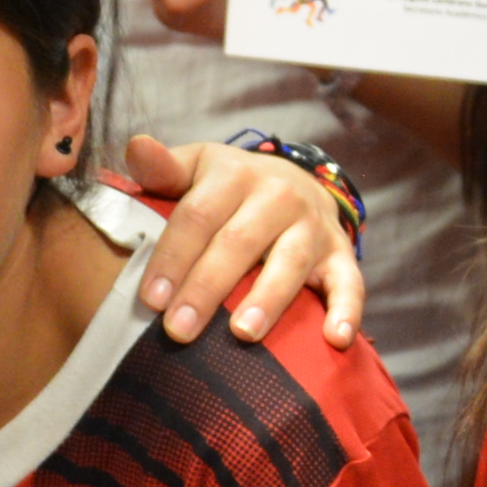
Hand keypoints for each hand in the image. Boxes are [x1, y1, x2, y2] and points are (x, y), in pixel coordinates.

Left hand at [124, 131, 364, 350]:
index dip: (173, 257)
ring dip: (268, 299)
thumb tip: (136, 147)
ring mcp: (313, 226)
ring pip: (291, 263)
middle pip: (239, 242)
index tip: (150, 300)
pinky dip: (346, 311)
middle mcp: (279, 195)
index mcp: (235, 174)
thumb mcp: (196, 168)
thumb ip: (162, 167)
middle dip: (207, 288)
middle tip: (178, 330)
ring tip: (243, 334)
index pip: (198, 216)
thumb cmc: (229, 187)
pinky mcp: (341, 254)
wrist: (294, 182)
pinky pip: (350, 283)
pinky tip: (334, 339)